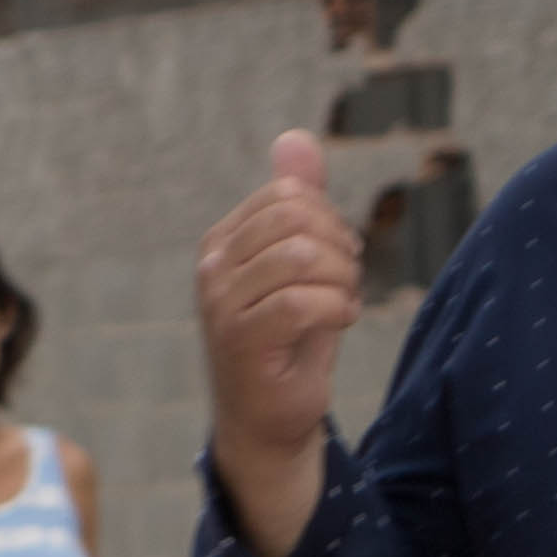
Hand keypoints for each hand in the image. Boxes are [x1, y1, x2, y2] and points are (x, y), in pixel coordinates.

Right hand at [196, 127, 362, 537]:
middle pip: (296, 216)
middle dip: (339, 246)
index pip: (289, 194)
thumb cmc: (288, 341)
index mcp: (223, 241)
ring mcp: (219, 302)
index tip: (339, 258)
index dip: (331, 219)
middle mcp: (212, 266)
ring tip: (340, 304)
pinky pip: (302, 301)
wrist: (268, 418)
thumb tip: (296, 138)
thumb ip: (299, 201)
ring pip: (301, 255)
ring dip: (340, 280)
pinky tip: (336, 324)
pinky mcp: (238, 338)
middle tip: (344, 282)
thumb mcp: (301, 263)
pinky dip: (336, 310)